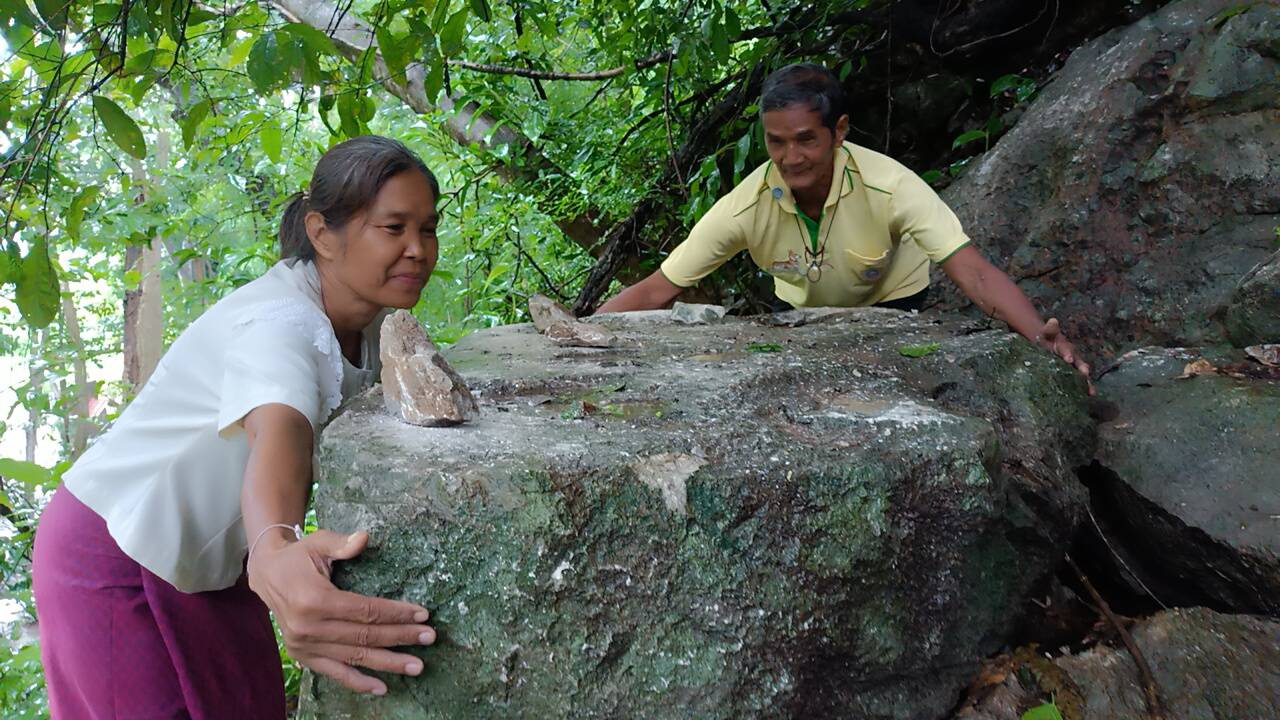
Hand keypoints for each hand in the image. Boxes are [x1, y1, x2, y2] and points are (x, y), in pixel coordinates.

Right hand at [248, 528, 435, 694]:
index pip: (365, 611)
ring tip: (417, 666)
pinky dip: (358, 682)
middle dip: (400, 637)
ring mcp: (304, 646)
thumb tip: (364, 538)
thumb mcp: (318, 542)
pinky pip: (334, 673)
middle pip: (364, 636)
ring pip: (354, 657)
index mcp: (314, 600)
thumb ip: (341, 543)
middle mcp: (308, 627)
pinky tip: (382, 687)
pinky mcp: (302, 656)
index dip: (395, 613)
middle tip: (430, 637)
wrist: (267, 575)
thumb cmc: (299, 556)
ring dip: (388, 663)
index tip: (422, 614)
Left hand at [1036, 318, 1093, 394]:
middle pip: (1079, 363)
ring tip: (1091, 391)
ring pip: (1082, 375)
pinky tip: (1089, 396)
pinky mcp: (1073, 376)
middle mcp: (1073, 357)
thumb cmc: (1046, 340)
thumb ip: (1050, 329)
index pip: (1067, 350)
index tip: (1068, 359)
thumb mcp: (1046, 334)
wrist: (1047, 346)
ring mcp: (1074, 367)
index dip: (1068, 354)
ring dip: (1086, 382)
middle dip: (1082, 368)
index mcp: (1065, 347)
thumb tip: (1053, 320)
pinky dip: (1084, 389)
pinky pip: (1079, 383)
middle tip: (1085, 373)